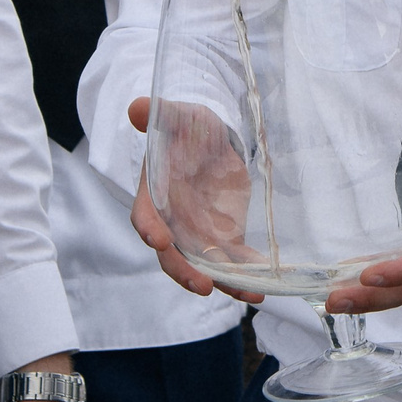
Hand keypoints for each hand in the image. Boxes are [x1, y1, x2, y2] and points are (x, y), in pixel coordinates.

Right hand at [126, 98, 264, 304]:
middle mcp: (172, 221)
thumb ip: (160, 115)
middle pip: (172, 254)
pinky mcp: (223, 237)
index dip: (149, 227)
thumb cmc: (189, 129)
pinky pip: (232, 261)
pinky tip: (264, 282)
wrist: (213, 140)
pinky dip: (246, 274)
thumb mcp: (179, 117)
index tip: (157, 240)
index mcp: (154, 193)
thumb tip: (137, 107)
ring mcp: (198, 233)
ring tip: (249, 294)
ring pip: (204, 266)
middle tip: (203, 285)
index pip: (145, 214)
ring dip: (224, 283)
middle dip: (186, 271)